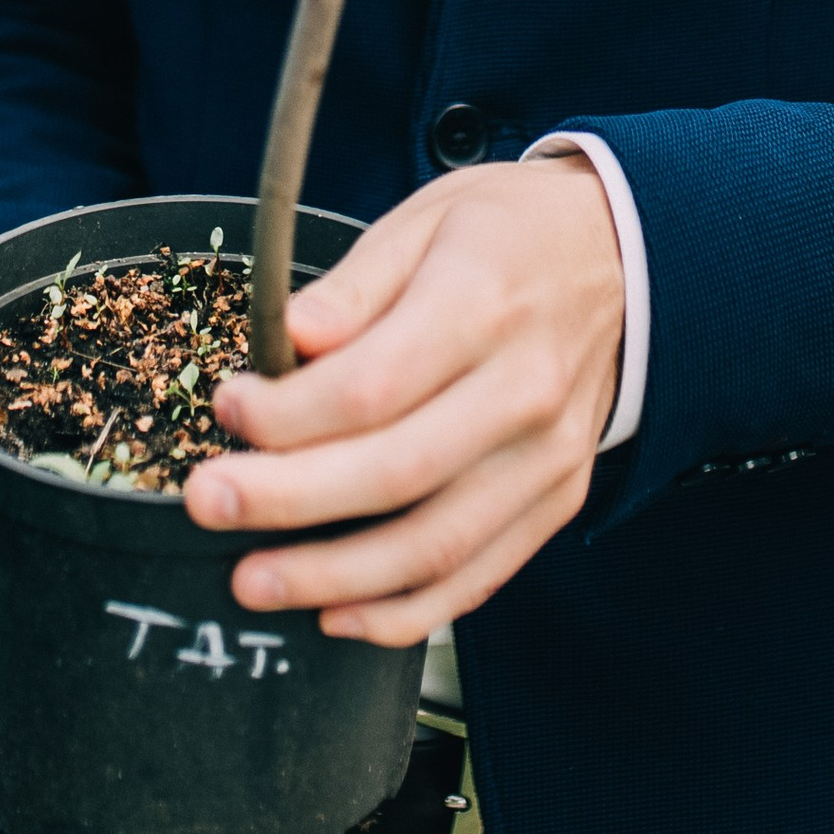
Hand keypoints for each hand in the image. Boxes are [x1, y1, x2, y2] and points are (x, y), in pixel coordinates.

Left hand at [184, 153, 625, 646]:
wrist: (625, 260)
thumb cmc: (508, 234)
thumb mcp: (427, 218)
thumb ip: (354, 284)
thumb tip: (291, 336)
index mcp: (485, 302)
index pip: (374, 384)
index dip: (289, 412)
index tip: (228, 408)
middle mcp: (524, 389)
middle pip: (396, 473)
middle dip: (287, 502)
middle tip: (208, 504)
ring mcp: (547, 456)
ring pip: (435, 544)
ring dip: (333, 578)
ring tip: (254, 582)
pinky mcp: (556, 499)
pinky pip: (477, 576)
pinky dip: (404, 612)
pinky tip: (336, 615)